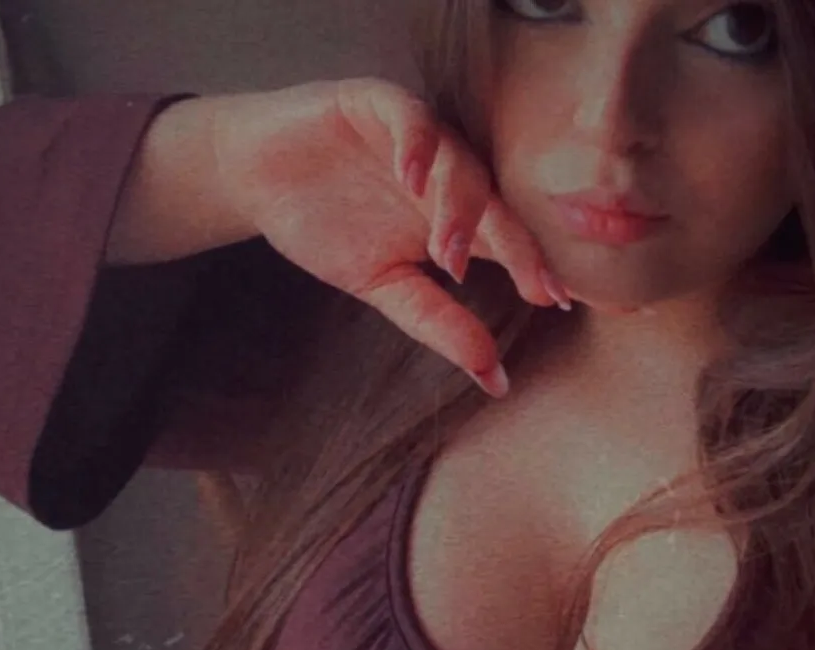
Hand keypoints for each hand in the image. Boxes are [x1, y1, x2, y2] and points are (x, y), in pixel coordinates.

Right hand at [213, 78, 570, 397]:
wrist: (257, 175)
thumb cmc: (324, 225)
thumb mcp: (383, 285)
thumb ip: (438, 324)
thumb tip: (495, 380)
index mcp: (455, 216)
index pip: (506, 241)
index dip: (534, 267)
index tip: (557, 302)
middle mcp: (445, 175)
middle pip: (495, 204)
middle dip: (516, 244)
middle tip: (534, 282)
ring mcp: (418, 138)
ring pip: (458, 163)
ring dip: (458, 207)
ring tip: (447, 252)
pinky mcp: (380, 104)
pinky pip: (411, 118)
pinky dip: (416, 145)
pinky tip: (410, 176)